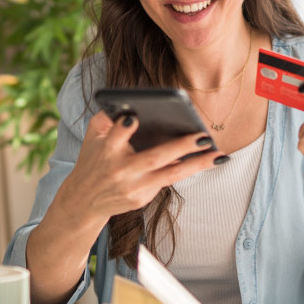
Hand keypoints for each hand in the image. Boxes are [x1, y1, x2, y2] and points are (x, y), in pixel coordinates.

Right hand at [52, 111, 222, 228]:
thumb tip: (130, 102)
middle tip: (203, 136)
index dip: (125, 126)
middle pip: (154, 158)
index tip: (135, 115)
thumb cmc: (93, 160)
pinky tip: (206, 162)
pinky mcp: (141, 199)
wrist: (84, 201)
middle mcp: (120, 171)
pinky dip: (187, 171)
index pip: (116, 136)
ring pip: (169, 175)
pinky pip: (167, 182)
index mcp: (105, 151)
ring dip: (197, 165)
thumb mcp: (91, 137)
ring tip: (219, 155)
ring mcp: (133, 188)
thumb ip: (106, 117)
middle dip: (180, 147)